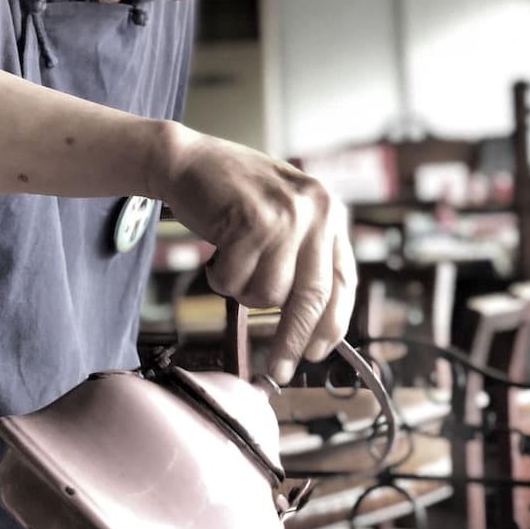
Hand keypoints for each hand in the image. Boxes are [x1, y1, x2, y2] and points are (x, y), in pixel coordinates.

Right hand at [151, 124, 355, 384]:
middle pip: (311, 298)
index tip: (316, 352)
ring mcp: (284, 215)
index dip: (331, 324)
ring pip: (268, 294)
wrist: (187, 160)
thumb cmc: (232, 195)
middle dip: (292, 340)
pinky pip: (236, 280)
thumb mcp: (283, 214)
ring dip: (243, 291)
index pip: (342, 282)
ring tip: (232, 261)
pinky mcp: (251, 221)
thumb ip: (302, 255)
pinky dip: (220, 276)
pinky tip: (217, 251)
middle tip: (279, 368)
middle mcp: (315, 211)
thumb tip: (311, 323)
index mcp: (330, 212)